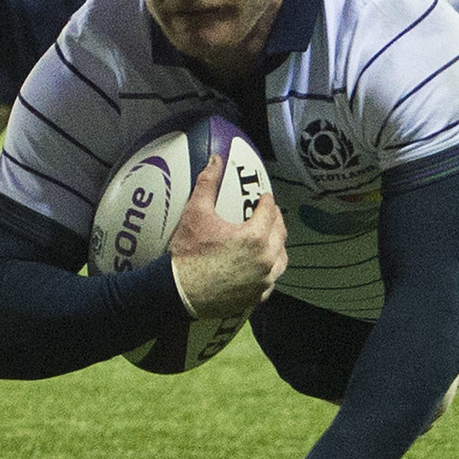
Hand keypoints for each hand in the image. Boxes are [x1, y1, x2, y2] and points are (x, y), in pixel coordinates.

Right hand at [166, 152, 285, 320]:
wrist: (178, 291)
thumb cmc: (187, 254)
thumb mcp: (195, 213)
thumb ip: (208, 184)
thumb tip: (215, 160)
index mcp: (255, 237)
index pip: (270, 211)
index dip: (267, 201)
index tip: (263, 197)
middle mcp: (265, 260)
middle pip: (280, 234)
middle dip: (275, 221)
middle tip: (267, 213)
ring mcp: (262, 281)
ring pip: (280, 259)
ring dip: (276, 246)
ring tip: (268, 239)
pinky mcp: (255, 297)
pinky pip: (270, 281)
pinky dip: (268, 271)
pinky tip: (259, 267)